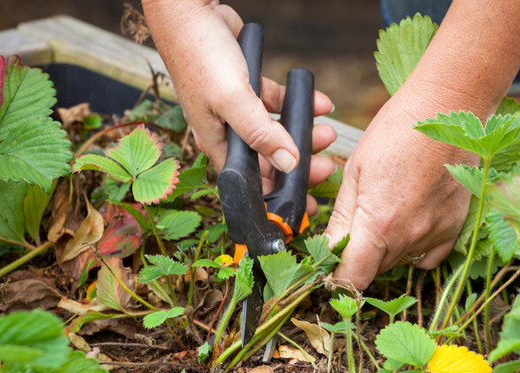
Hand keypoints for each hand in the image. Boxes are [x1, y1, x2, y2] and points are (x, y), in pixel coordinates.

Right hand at [142, 0, 336, 212]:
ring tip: (328, 133)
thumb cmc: (200, 55)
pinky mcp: (249, 87)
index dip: (278, 196)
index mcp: (217, 143)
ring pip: (278, 133)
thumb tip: (288, 164)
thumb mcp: (232, 100)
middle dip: (299, 166)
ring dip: (304, 134)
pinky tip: (320, 104)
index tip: (305, 205)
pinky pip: (278, 104)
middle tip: (327, 167)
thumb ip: (261, 134)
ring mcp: (239, 110)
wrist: (190, 10)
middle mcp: (227, 131)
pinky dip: (299, 105)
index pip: (251, 182)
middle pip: (269, 160)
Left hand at [324, 87, 477, 289]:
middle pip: (374, 270)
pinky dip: (413, 248)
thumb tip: (327, 251)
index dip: (337, 277)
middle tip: (355, 224)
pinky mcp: (454, 228)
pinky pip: (428, 256)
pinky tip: (408, 222)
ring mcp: (436, 235)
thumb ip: (342, 219)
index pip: (352, 278)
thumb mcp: (355, 171)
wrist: (447, 110)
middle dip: (358, 256)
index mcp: (379, 224)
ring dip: (384, 250)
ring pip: (399, 262)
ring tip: (384, 211)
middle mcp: (409, 237)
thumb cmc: (396, 131)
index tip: (331, 264)